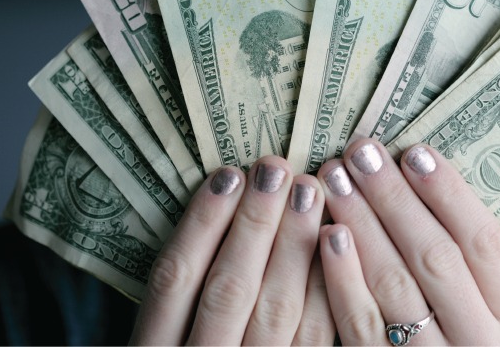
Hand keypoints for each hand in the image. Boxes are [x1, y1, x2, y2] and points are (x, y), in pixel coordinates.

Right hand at [130, 155, 334, 344]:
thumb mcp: (166, 335)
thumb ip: (185, 287)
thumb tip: (226, 195)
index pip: (174, 279)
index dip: (202, 224)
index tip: (228, 174)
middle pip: (228, 289)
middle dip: (255, 223)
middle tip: (277, 168)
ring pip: (275, 311)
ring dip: (294, 247)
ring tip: (309, 192)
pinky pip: (314, 338)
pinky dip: (324, 289)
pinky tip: (333, 243)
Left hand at [317, 137, 499, 345]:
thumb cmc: (454, 338)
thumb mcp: (480, 309)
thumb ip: (461, 261)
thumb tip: (414, 173)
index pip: (485, 243)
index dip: (449, 193)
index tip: (415, 151)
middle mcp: (480, 343)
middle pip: (436, 257)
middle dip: (395, 198)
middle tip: (363, 153)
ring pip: (394, 284)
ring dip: (362, 223)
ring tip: (337, 180)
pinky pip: (360, 322)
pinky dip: (342, 275)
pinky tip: (328, 235)